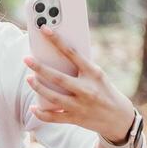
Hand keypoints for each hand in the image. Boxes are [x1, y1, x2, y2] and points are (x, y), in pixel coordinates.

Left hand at [23, 24, 135, 141]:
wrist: (119, 118)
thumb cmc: (105, 91)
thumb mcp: (98, 76)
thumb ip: (81, 68)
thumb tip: (56, 58)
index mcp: (93, 74)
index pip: (72, 54)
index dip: (57, 41)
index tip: (44, 29)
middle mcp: (87, 90)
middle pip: (58, 78)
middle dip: (40, 68)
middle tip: (27, 59)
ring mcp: (80, 105)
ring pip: (54, 97)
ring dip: (38, 87)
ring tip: (29, 79)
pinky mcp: (76, 118)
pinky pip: (54, 117)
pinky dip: (42, 113)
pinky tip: (34, 107)